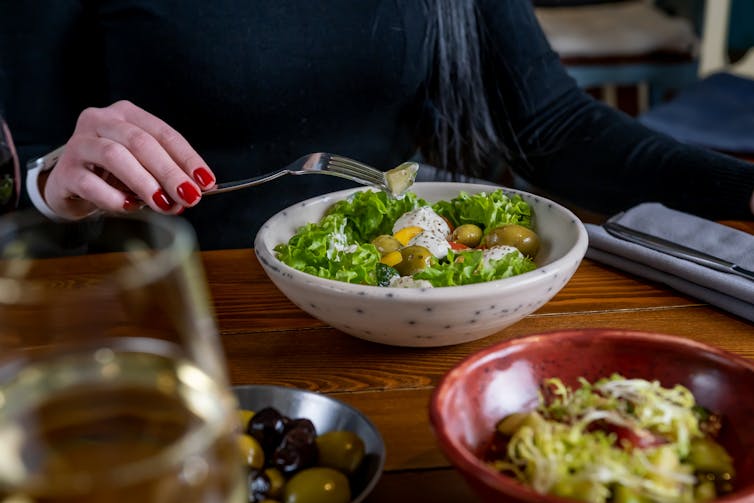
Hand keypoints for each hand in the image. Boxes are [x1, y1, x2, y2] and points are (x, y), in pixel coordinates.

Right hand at [42, 100, 215, 218]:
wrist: (71, 186)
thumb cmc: (114, 174)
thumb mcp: (144, 169)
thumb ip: (166, 176)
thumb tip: (191, 193)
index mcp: (127, 114)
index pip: (163, 133)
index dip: (187, 157)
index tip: (206, 181)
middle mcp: (101, 121)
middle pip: (141, 142)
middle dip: (169, 171)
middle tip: (189, 196)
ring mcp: (79, 143)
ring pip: (115, 155)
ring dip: (144, 183)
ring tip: (163, 204)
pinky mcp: (65, 170)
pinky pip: (90, 183)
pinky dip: (113, 197)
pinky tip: (129, 207)